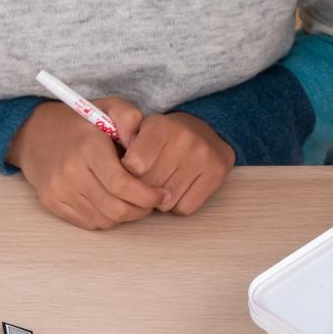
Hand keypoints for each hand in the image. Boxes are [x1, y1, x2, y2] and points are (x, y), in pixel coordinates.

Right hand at [9, 97, 163, 229]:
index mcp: (88, 147)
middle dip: (141, 209)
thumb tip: (140, 143)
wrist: (33, 133)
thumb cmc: (80, 122)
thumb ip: (131, 118)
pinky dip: (106, 217)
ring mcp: (58, 190)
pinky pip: (88, 223)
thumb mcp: (109, 107)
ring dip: (125, 215)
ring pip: (105, 220)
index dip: (148, 195)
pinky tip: (111, 201)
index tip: (162, 194)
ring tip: (132, 200)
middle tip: (151, 201)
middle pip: (116, 208)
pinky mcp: (51, 203)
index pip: (122, 184)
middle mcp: (70, 172)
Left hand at [120, 112, 234, 215]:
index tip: (130, 170)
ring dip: (161, 199)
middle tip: (150, 177)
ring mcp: (203, 157)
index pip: (133, 165)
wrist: (207, 132)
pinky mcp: (217, 174)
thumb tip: (115, 173)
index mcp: (161, 125)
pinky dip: (179, 204)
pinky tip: (182, 188)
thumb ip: (123, 145)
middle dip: (143, 188)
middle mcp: (184, 138)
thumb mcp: (141, 131)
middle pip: (149, 186)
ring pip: (166, 201)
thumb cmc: (165, 138)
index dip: (127, 174)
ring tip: (166, 182)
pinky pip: (186, 208)